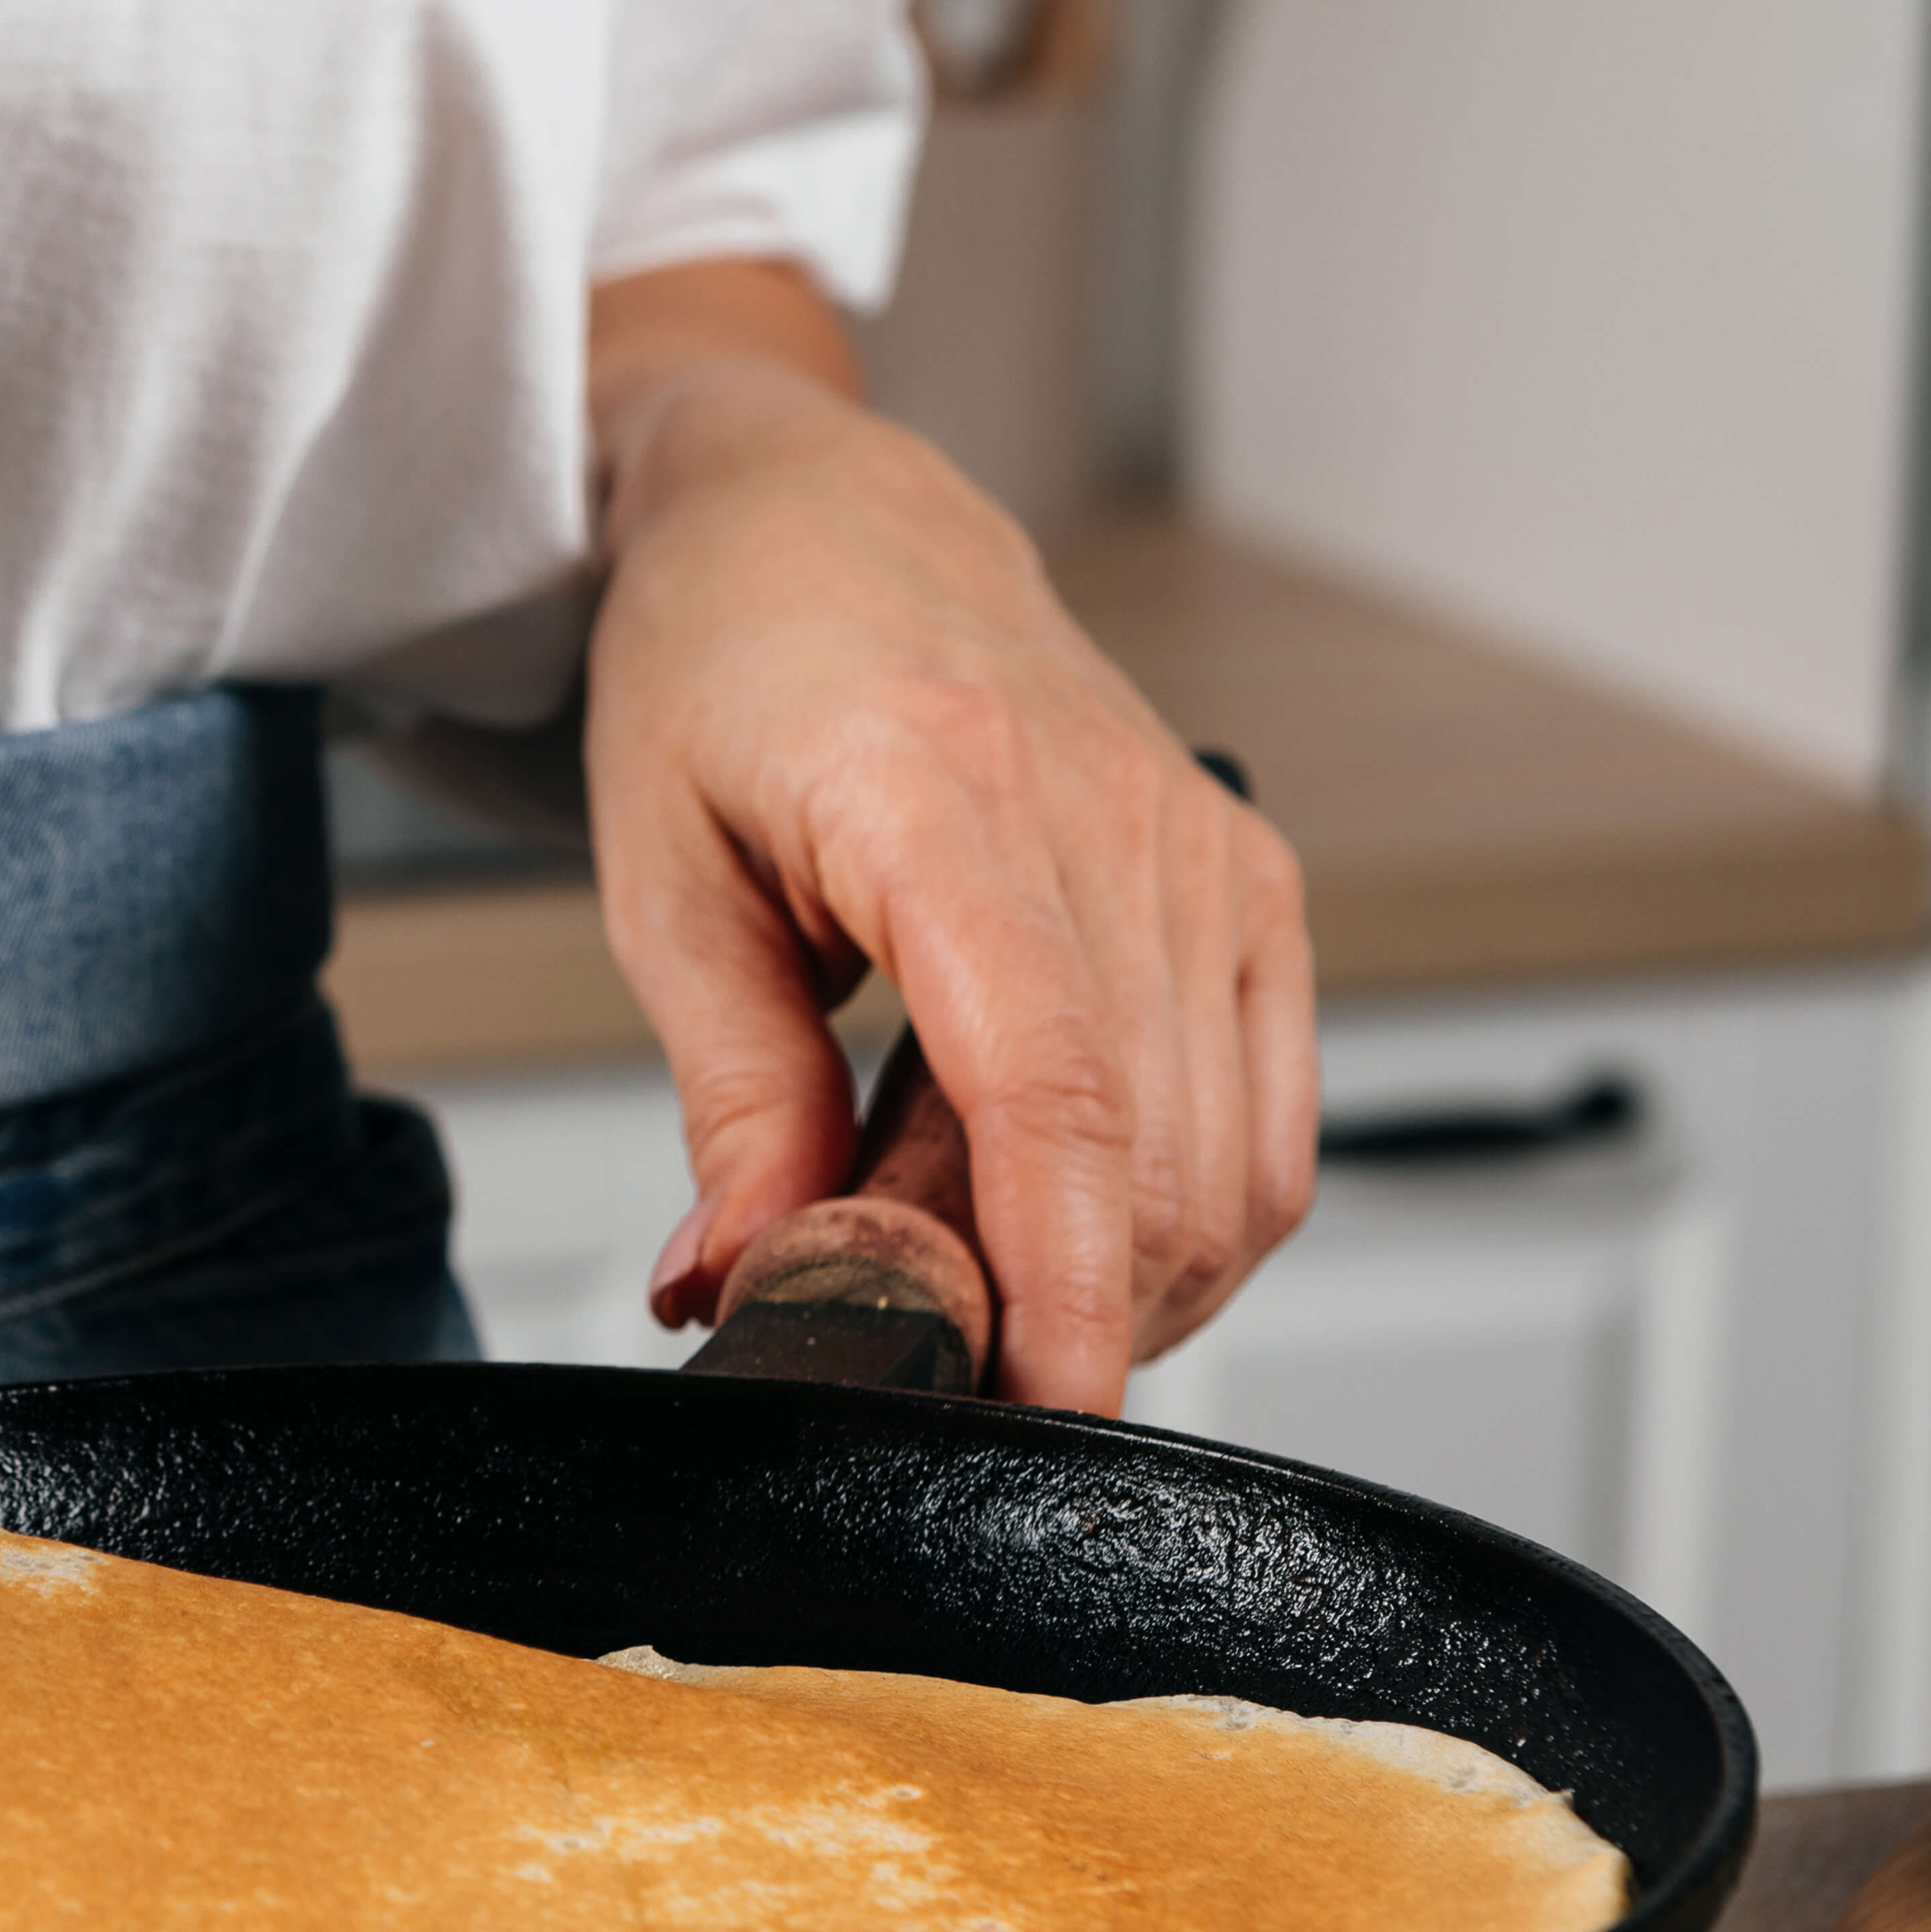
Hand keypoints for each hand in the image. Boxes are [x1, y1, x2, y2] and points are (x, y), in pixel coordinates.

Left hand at [580, 269, 1312, 1412]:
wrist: (824, 524)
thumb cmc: (725, 669)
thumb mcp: (664, 882)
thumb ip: (731, 1092)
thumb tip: (752, 1276)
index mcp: (945, 798)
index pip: (1050, 1087)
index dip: (1064, 1276)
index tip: (1046, 1407)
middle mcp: (1113, 821)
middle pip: (1143, 1154)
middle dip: (1041, 1297)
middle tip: (894, 1319)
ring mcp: (1205, 854)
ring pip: (1223, 1165)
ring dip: (1106, 1270)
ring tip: (949, 1247)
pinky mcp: (1250, 890)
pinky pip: (1266, 1124)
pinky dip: (1182, 1219)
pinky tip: (1064, 1224)